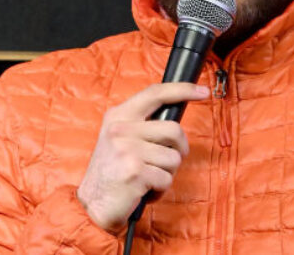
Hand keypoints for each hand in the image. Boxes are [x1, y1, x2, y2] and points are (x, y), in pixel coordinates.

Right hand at [76, 82, 209, 232]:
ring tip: (148, 179)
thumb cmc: (112, 170)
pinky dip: (160, 189)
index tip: (203, 91)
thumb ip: (143, 125)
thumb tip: (176, 120)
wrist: (91, 203)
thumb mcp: (119, 137)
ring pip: (174, 158)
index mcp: (119, 116)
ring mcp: (128, 150)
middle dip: (180, 149)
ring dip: (167, 173)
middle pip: (174, 130)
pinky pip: (166, 179)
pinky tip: (144, 190)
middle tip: (168, 161)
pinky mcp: (135, 172)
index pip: (155, 93)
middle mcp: (121, 129)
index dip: (182, 90)